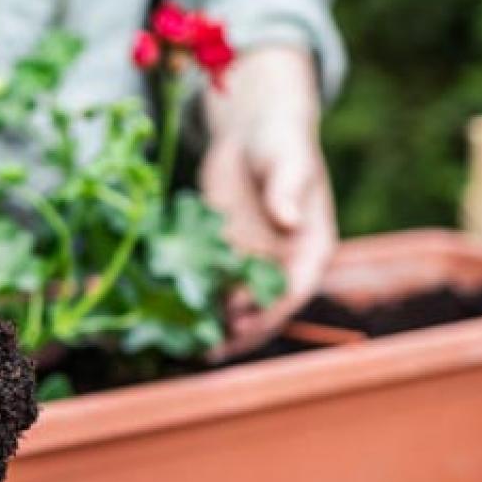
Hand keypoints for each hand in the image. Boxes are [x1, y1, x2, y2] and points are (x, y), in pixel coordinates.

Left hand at [200, 46, 337, 357]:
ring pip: (236, 306)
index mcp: (311, 250)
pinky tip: (170, 314)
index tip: (242, 321)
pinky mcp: (223, 256)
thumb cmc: (280, 143)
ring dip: (215, 326)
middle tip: (209, 347)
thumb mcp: (288, 161)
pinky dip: (195, 301)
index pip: (295, 291)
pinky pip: (211, 285)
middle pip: (264, 309)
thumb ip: (289, 190)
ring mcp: (252, 264)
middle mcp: (284, 266)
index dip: (270, 311)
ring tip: (186, 345)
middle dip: (239, 331)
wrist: (251, 134)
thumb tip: (289, 220)